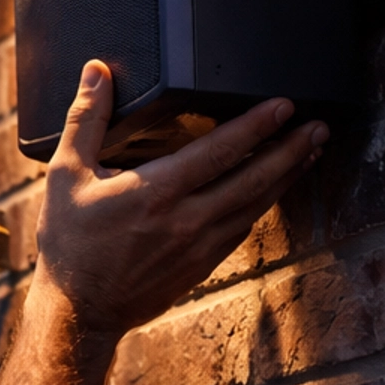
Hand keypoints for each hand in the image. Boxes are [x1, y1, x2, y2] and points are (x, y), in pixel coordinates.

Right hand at [34, 60, 326, 335]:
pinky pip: (242, 228)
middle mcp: (187, 219)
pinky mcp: (202, 266)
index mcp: (156, 191)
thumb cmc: (69, 245)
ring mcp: (199, 246)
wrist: (78, 313)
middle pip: (253, 178)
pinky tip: (272, 190)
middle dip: (290, 150)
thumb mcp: (66, 176)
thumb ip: (86, 120)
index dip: (257, 125)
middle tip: (318, 126)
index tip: (285, 105)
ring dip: (286, 177)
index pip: (220, 150)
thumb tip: (97, 72)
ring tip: (310, 152)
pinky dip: (262, 205)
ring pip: (255, 205)